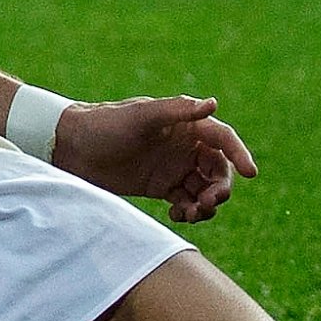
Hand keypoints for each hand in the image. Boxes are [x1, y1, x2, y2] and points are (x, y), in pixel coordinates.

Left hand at [52, 95, 257, 222]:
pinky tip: (177, 216)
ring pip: (205, 189)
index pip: (223, 138)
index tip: (250, 173)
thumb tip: (213, 104)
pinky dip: (189, 212)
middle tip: (207, 203)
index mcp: (184, 124)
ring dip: (205, 204)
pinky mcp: (161, 186)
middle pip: (219, 170)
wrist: (71, 148)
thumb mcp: (140, 116)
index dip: (240, 154)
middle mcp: (184, 146)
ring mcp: (173, 167)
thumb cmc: (105, 125)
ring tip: (189, 213)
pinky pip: (187, 202)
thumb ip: (177, 111)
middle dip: (220, 188)